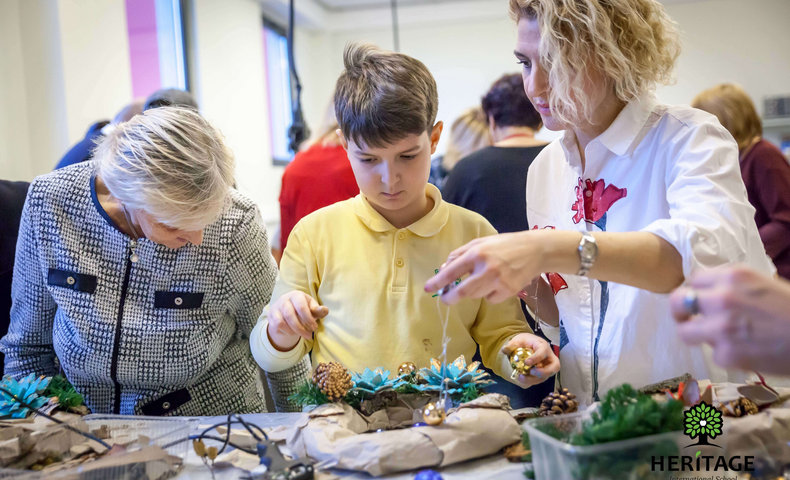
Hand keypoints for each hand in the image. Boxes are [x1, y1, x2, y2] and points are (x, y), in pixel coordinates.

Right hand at [267, 291, 328, 350]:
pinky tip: (291, 332)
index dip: (308, 319)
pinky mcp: (270, 316)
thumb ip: (318, 310)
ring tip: (300, 334)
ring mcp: (275, 307)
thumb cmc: (303, 308)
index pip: (301, 307)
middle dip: (300, 328)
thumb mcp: (311, 308)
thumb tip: (325, 310)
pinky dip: (284, 332)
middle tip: (308, 335)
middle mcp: (284, 299)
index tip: (314, 328)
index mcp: (296, 295)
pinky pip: (276, 327)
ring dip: (292, 331)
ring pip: (281, 322)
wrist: (287, 310)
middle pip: (290, 315)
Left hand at [425, 231, 548, 304]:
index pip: (452, 270)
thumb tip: (444, 269)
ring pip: (475, 296)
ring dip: (472, 291)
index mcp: (477, 253)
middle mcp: (487, 268)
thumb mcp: (481, 242)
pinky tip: (498, 283)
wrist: (535, 250)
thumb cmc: (504, 245)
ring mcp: (499, 281)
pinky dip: (489, 294)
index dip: (438, 281)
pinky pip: (490, 299)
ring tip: (482, 279)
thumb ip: (461, 254)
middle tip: (445, 298)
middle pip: (462, 291)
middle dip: (450, 297)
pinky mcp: (509, 291)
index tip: (428, 288)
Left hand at [502, 333, 559, 385]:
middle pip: (555, 367)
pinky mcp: (544, 373)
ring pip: (546, 376)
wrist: (528, 345)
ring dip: (534, 379)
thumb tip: (504, 349)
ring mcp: (548, 366)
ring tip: (521, 378)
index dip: (536, 358)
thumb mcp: (518, 340)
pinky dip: (531, 381)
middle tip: (531, 372)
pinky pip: (540, 379)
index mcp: (543, 346)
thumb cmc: (525, 341)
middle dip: (544, 372)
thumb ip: (512, 345)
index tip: (526, 362)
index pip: (543, 352)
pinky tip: (521, 379)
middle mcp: (549, 357)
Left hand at [670, 265, 789, 374]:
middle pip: (678, 301)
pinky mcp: (726, 355)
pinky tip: (747, 351)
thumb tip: (708, 293)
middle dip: (678, 311)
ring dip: (696, 335)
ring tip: (715, 338)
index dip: (694, 291)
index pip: (694, 279)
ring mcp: (720, 328)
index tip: (696, 300)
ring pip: (686, 331)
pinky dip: (726, 354)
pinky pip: (714, 353)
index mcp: (733, 276)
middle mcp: (721, 298)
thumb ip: (733, 287)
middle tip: (683, 318)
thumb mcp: (764, 285)